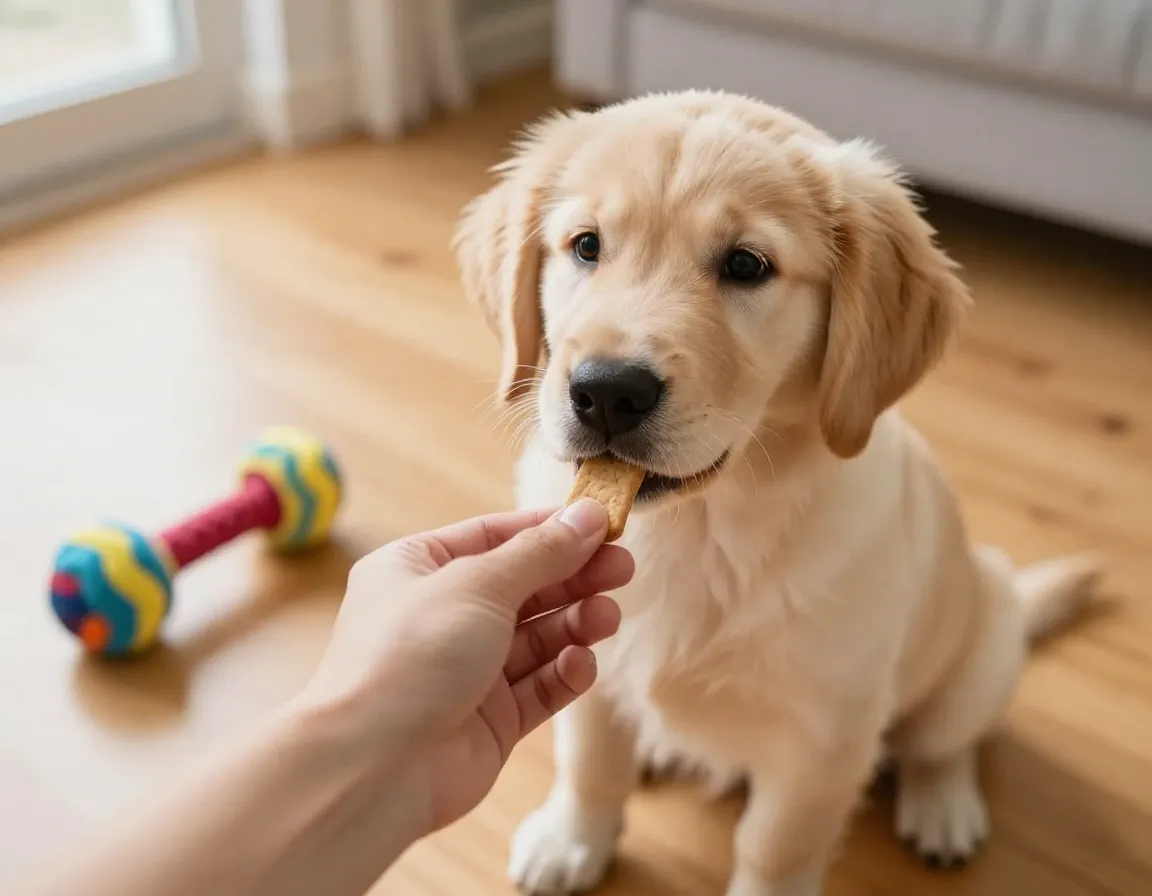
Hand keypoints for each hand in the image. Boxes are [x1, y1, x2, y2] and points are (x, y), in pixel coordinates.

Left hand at [300, 498, 632, 832]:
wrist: (374, 765)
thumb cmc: (408, 656)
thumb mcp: (478, 584)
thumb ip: (541, 552)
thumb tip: (588, 516)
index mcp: (416, 570)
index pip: (494, 537)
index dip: (550, 530)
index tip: (603, 525)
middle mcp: (440, 617)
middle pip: (523, 586)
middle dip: (573, 577)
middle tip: (623, 569)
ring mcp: (465, 671)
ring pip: (537, 638)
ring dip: (575, 623)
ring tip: (606, 617)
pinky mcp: (489, 720)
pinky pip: (539, 687)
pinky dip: (564, 673)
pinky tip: (580, 663)